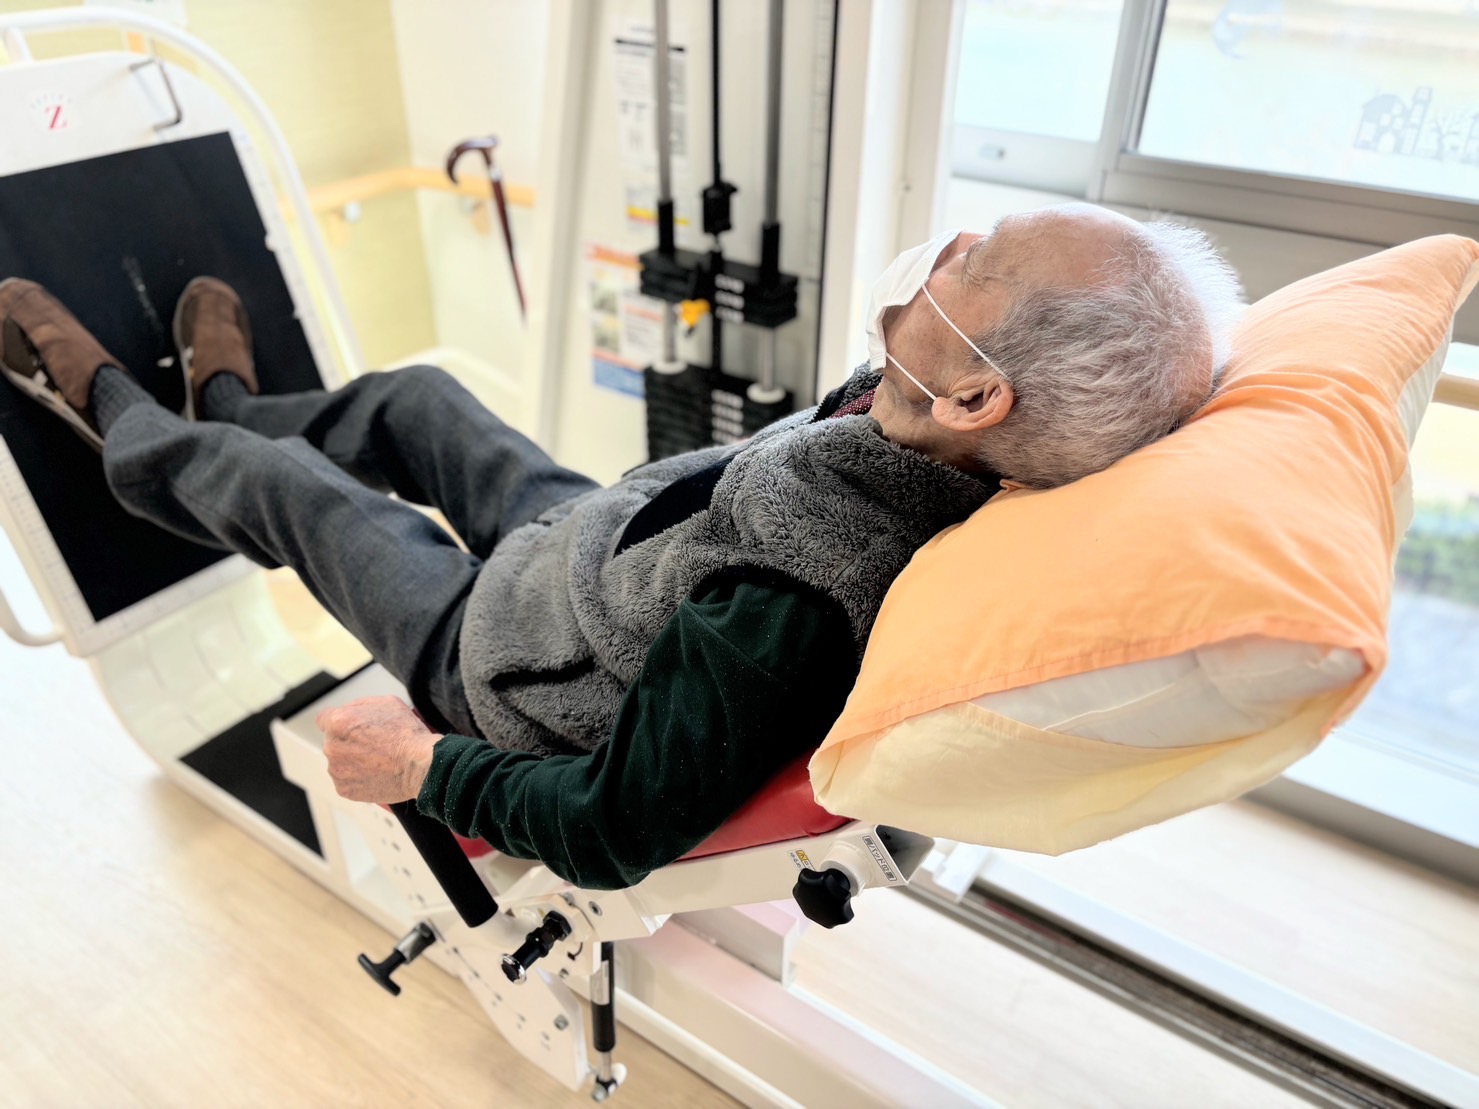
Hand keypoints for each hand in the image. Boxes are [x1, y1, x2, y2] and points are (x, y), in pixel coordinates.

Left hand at [317, 695, 440, 802]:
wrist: (420, 765)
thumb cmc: (406, 733)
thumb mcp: (386, 702)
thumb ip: (359, 705)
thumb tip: (349, 712)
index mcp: (338, 722)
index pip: (323, 719)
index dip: (339, 722)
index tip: (349, 727)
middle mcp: (332, 747)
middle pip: (332, 741)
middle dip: (348, 741)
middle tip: (372, 744)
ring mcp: (336, 771)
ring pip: (339, 762)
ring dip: (351, 760)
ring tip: (377, 761)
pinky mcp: (344, 789)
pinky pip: (346, 780)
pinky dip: (358, 778)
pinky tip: (375, 773)